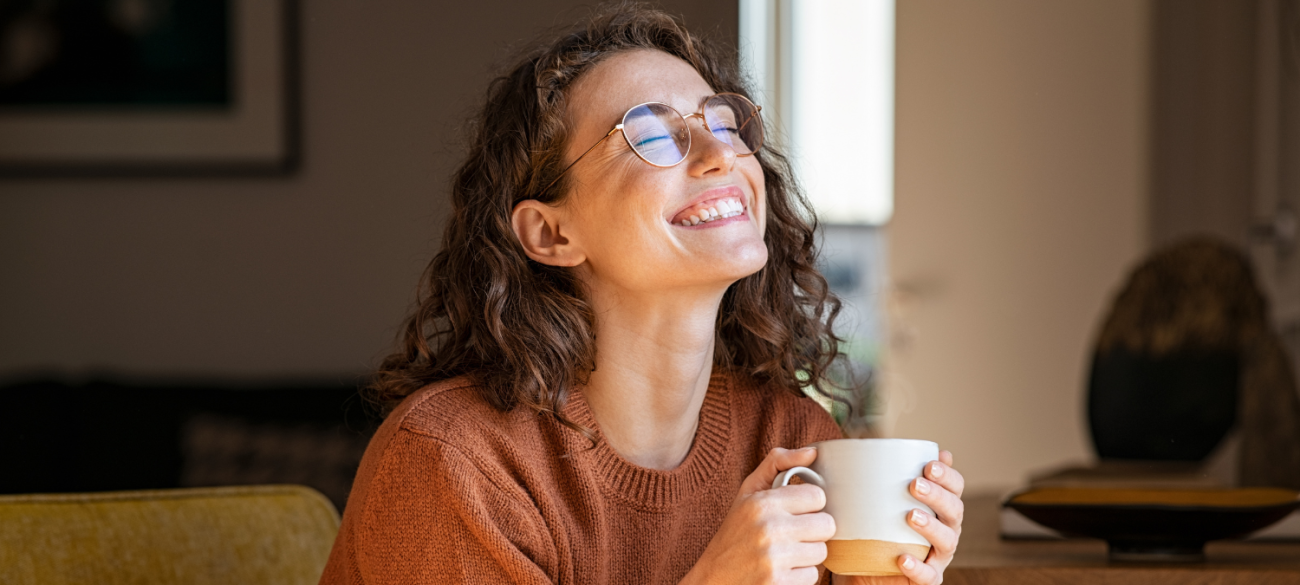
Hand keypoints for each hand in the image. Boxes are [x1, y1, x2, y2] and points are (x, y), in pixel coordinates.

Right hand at [681, 447, 835, 584]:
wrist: (713, 578)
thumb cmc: (734, 533)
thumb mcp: (748, 492)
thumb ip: (777, 463)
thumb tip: (813, 452)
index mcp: (763, 502)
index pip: (818, 496)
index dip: (810, 504)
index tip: (796, 511)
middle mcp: (769, 528)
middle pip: (827, 525)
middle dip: (813, 530)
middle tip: (794, 534)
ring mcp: (774, 559)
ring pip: (822, 552)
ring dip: (807, 554)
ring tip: (786, 553)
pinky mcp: (778, 583)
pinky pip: (812, 576)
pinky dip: (800, 575)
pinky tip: (782, 570)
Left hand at [836, 450, 964, 584]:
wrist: (867, 570)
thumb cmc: (878, 529)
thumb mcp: (879, 500)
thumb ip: (885, 475)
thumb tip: (877, 443)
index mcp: (939, 508)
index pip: (955, 488)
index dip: (947, 476)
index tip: (928, 465)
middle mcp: (945, 530)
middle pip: (955, 511)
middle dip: (938, 495)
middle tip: (915, 485)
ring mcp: (938, 556)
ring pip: (947, 541)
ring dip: (932, 527)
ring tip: (911, 516)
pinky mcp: (927, 579)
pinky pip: (929, 576)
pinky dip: (918, 568)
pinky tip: (903, 559)